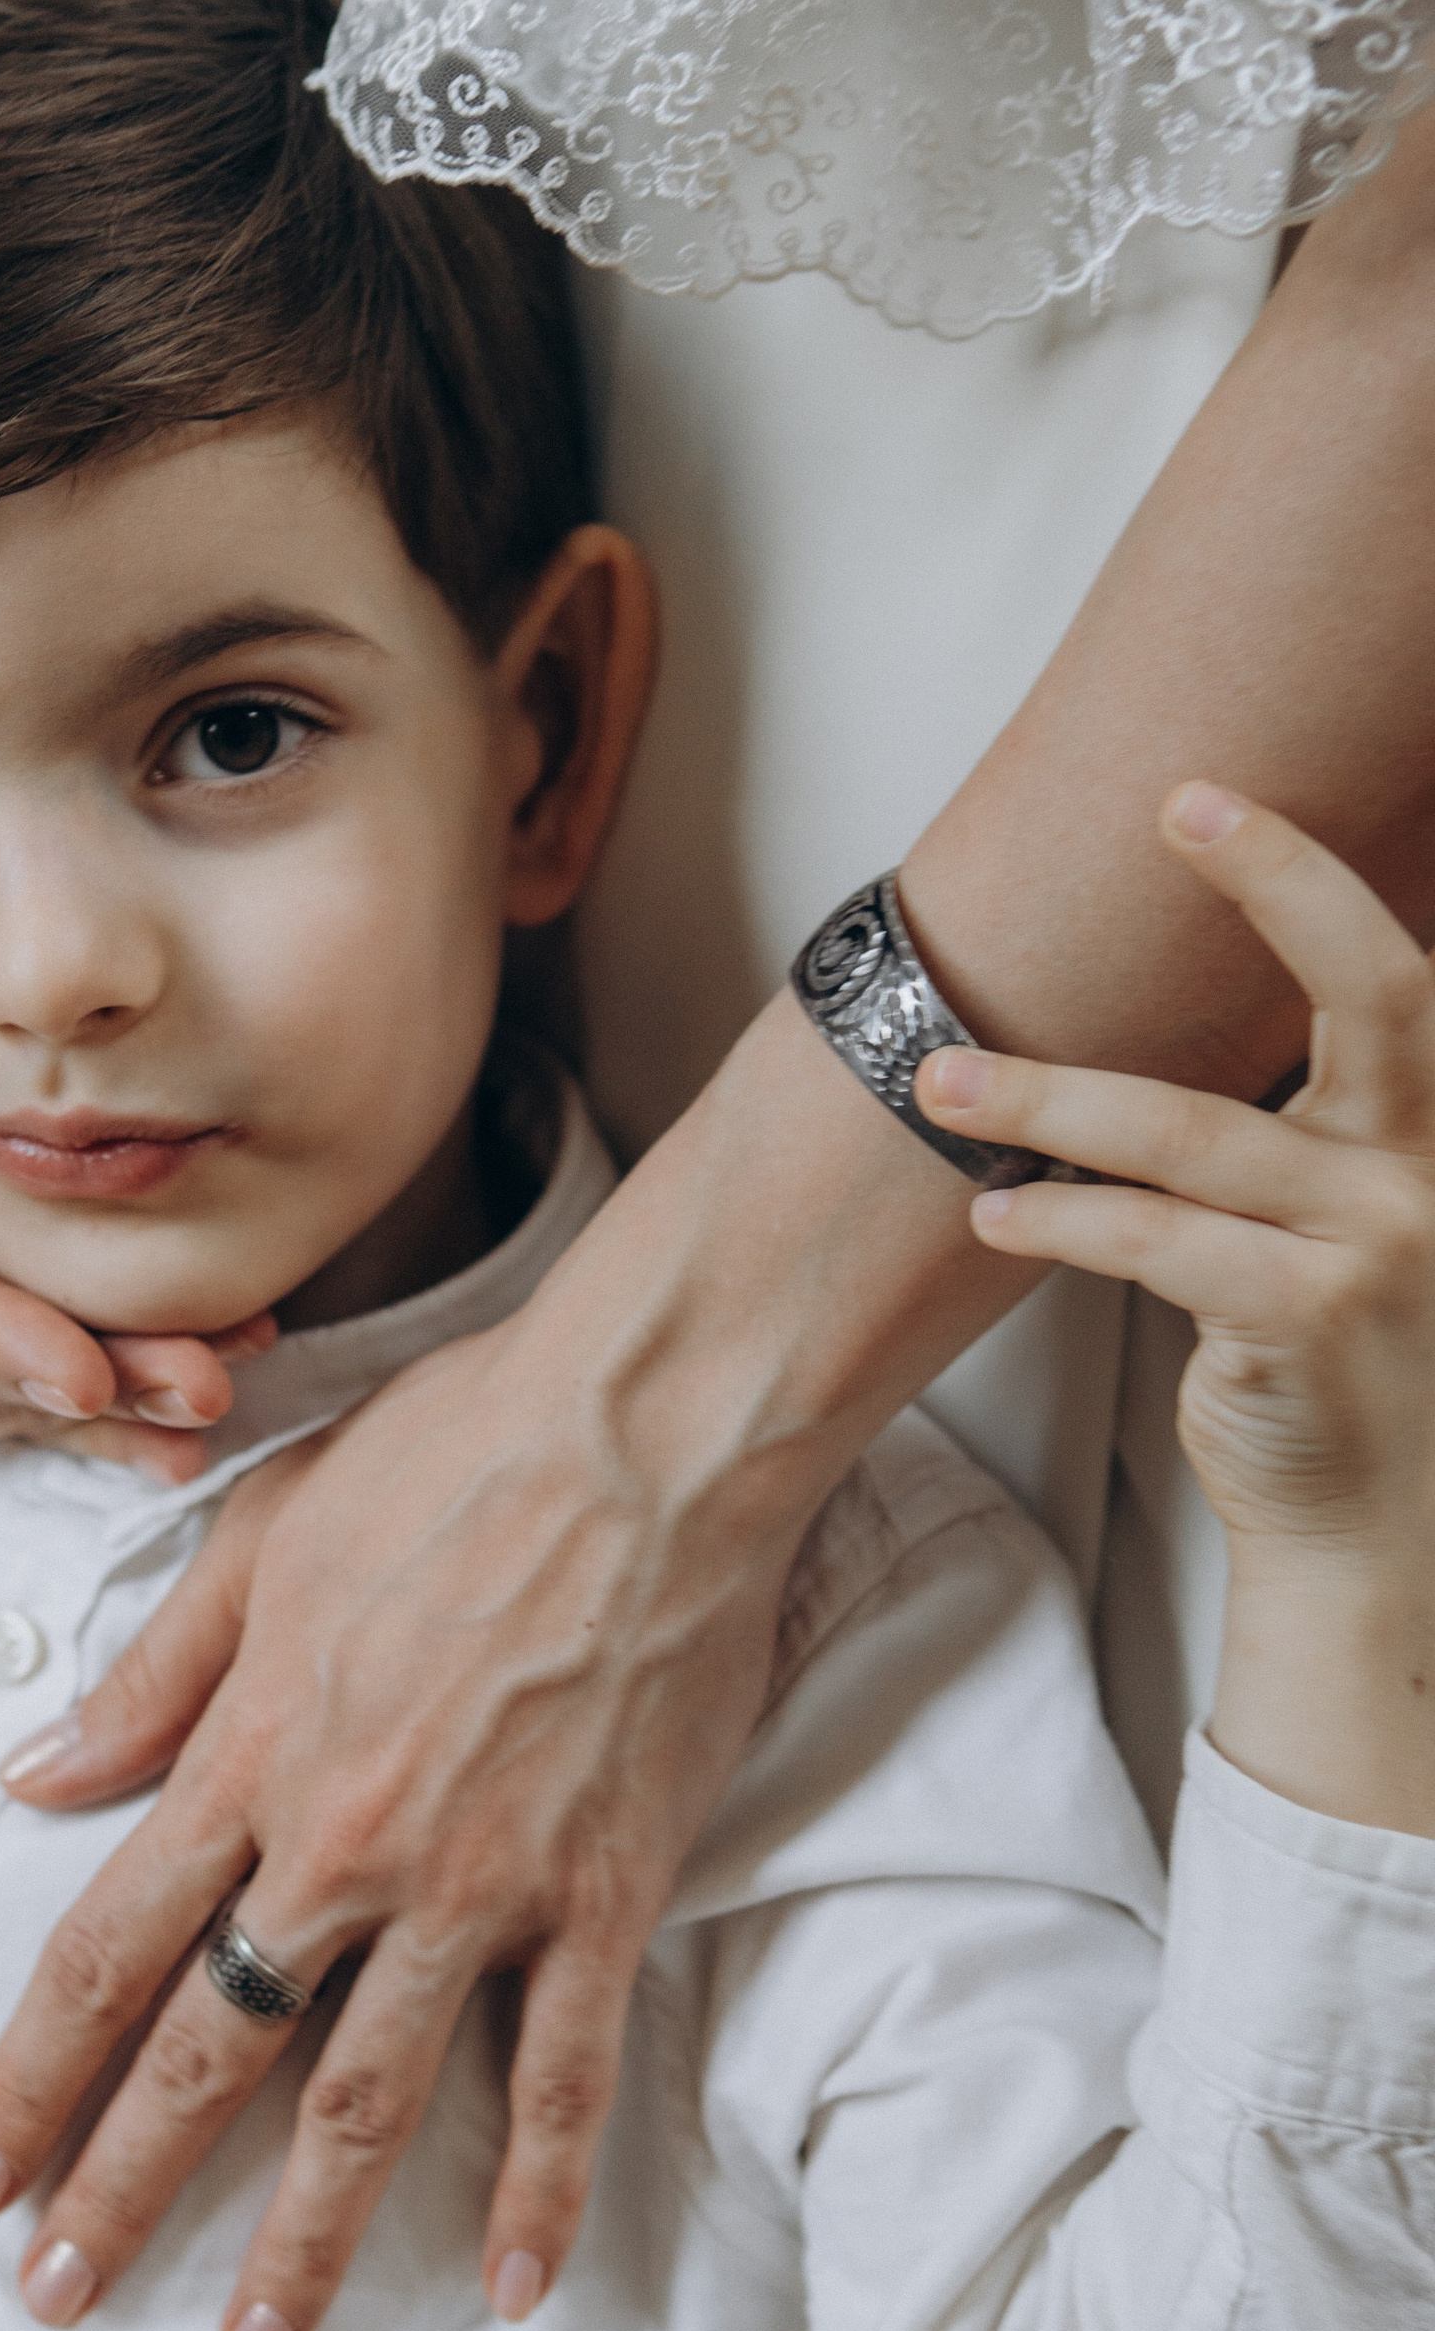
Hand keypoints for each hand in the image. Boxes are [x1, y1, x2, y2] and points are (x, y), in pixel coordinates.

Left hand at [0, 1293, 808, 2330]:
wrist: (646, 1430)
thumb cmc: (450, 1456)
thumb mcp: (254, 1541)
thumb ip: (147, 1681)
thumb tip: (31, 1778)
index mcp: (250, 1759)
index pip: (105, 1953)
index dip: (30, 2078)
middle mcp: (344, 1847)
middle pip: (209, 2055)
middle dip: (120, 2189)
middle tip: (55, 2300)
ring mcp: (479, 1883)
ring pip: (372, 2098)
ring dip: (307, 2238)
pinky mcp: (604, 1894)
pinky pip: (567, 2072)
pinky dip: (544, 2188)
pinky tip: (520, 2290)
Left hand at [922, 781, 1434, 1831]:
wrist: (1380, 1532)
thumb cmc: (1345, 1358)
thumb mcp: (1352, 1215)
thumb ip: (1301, 1125)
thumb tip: (1155, 1024)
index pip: (1398, 975)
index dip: (1308, 876)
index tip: (1208, 798)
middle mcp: (1433, 1170)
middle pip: (1373, 994)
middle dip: (1279, 884)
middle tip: (1176, 808)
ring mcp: (1383, 1246)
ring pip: (1194, 1134)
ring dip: (1052, 1098)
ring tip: (945, 1083)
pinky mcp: (1308, 1323)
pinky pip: (1155, 1245)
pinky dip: (1064, 1220)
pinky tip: (1000, 1214)